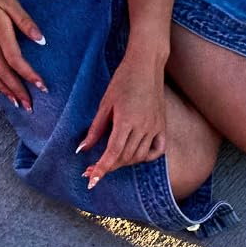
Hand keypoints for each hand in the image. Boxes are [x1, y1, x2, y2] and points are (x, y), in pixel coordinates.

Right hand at [0, 0, 47, 111]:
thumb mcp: (9, 1)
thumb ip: (25, 22)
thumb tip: (41, 40)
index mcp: (0, 33)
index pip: (16, 61)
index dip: (29, 76)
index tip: (42, 87)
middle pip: (4, 73)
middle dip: (17, 91)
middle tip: (29, 107)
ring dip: (3, 90)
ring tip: (14, 103)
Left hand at [78, 49, 166, 190]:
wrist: (146, 64)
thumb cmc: (123, 80)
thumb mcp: (105, 103)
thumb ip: (95, 129)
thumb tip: (83, 149)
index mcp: (126, 120)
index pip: (113, 152)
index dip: (102, 168)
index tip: (92, 181)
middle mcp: (142, 126)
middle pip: (125, 157)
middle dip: (109, 166)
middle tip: (94, 170)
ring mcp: (155, 127)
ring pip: (139, 156)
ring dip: (124, 162)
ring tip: (112, 160)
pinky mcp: (162, 125)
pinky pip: (157, 150)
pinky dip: (146, 157)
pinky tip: (136, 156)